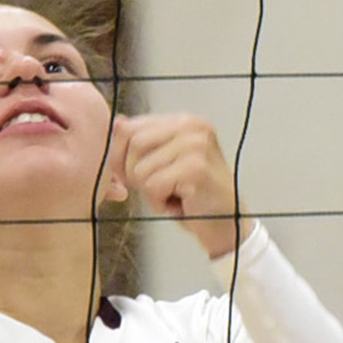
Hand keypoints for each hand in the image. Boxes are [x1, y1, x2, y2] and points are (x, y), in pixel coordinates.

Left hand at [119, 114, 244, 259]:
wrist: (225, 222)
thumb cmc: (193, 194)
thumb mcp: (163, 162)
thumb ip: (142, 142)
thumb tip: (118, 123)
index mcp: (184, 120)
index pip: (130, 128)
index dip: (121, 156)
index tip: (132, 175)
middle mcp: (192, 126)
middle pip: (133, 144)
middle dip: (134, 173)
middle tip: (157, 187)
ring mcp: (195, 145)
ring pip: (140, 169)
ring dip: (150, 192)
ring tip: (173, 194)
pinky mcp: (195, 168)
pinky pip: (152, 186)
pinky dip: (159, 203)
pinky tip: (179, 203)